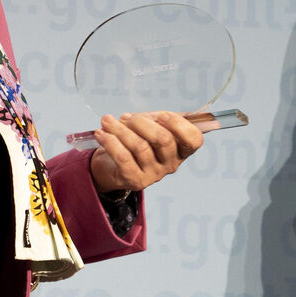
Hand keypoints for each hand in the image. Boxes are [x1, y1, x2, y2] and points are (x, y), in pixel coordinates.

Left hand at [88, 112, 203, 192]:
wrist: (114, 166)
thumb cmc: (137, 140)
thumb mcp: (152, 127)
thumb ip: (159, 119)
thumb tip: (163, 115)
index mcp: (181, 149)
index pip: (194, 140)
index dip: (179, 125)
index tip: (162, 115)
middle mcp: (171, 164)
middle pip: (163, 139)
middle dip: (142, 123)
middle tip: (127, 117)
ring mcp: (154, 174)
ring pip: (140, 146)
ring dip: (120, 129)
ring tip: (107, 121)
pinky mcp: (135, 180)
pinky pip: (123, 157)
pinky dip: (111, 142)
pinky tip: (101, 133)